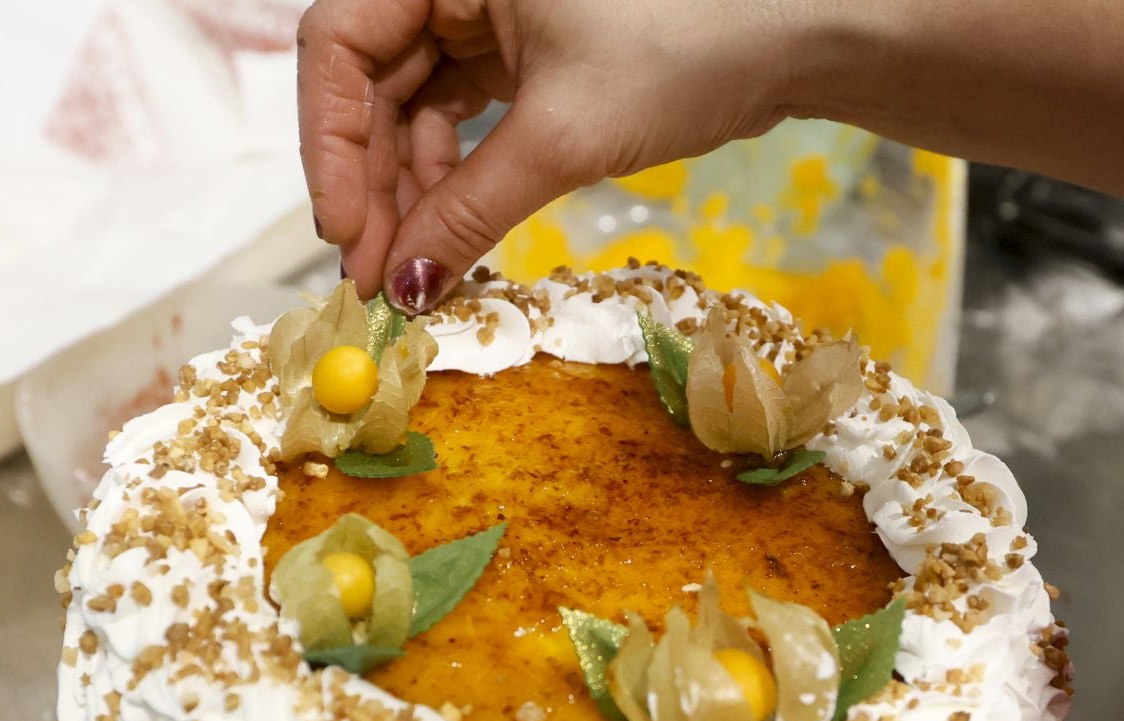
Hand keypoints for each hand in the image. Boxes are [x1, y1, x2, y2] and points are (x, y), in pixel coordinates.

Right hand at [296, 0, 797, 311]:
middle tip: (377, 280)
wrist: (795, 33)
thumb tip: (404, 289)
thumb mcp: (566, 135)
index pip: (337, 43)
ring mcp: (486, 10)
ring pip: (411, 106)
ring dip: (409, 192)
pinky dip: (453, 177)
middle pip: (369, 82)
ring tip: (415, 276)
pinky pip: (459, 115)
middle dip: (371, 184)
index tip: (347, 234)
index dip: (328, 144)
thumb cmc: (689, 46)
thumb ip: (471, 210)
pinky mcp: (521, 50)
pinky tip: (450, 239)